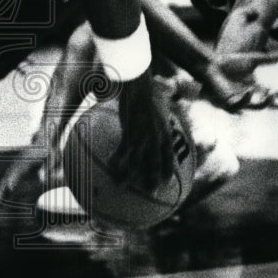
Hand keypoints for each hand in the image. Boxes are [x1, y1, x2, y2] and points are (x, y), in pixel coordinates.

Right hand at [109, 73, 176, 192]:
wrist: (139, 83)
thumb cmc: (147, 89)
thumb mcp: (158, 103)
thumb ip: (156, 115)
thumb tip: (154, 118)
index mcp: (165, 131)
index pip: (169, 155)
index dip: (168, 169)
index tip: (168, 183)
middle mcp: (156, 137)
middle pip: (156, 164)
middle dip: (154, 180)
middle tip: (152, 194)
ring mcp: (144, 137)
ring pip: (137, 162)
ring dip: (129, 176)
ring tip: (122, 187)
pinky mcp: (131, 132)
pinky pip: (122, 151)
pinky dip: (117, 160)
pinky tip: (109, 166)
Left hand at [195, 60, 277, 111]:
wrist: (212, 65)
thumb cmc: (230, 63)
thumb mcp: (253, 60)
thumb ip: (268, 59)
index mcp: (260, 87)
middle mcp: (253, 96)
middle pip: (273, 104)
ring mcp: (242, 101)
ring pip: (258, 106)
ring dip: (267, 100)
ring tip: (275, 91)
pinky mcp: (230, 103)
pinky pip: (240, 105)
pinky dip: (246, 98)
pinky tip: (250, 91)